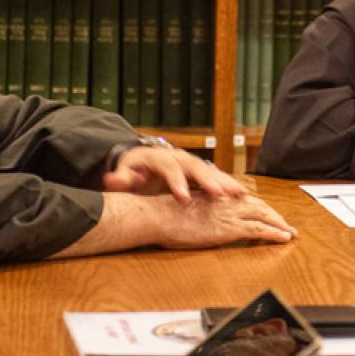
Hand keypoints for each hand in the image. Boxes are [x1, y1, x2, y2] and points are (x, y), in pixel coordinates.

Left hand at [104, 146, 246, 201]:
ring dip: (225, 182)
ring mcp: (191, 164)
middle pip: (195, 167)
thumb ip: (120, 179)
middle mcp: (179, 158)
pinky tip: (242, 195)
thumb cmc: (134, 170)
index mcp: (159, 158)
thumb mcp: (124, 172)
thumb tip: (111, 180)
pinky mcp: (200, 172)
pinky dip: (229, 185)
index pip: (169, 167)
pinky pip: (216, 177)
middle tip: (218, 194)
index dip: (177, 181)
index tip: (183, 197)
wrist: (143, 161)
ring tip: (239, 194)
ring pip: (210, 170)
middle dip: (207, 180)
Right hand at [153, 193, 295, 248]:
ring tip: (291, 232)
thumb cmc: (163, 215)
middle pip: (259, 205)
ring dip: (280, 224)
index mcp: (215, 196)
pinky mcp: (229, 228)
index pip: (244, 200)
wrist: (157, 216)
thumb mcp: (183, 211)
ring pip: (264, 215)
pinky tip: (284, 238)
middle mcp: (226, 202)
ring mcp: (229, 214)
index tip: (268, 214)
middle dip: (275, 215)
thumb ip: (196, 213)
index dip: (259, 207)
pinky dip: (275, 233)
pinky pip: (259, 230)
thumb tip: (196, 220)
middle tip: (286, 225)